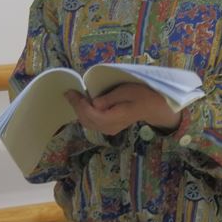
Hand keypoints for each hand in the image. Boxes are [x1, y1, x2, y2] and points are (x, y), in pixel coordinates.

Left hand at [65, 83, 181, 135]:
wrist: (152, 106)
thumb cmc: (140, 95)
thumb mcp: (125, 92)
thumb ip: (109, 99)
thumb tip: (93, 103)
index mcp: (113, 119)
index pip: (90, 114)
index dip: (78, 103)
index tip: (70, 91)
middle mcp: (108, 128)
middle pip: (86, 120)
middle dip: (76, 106)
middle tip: (69, 92)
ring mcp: (108, 129)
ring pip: (87, 123)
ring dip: (79, 110)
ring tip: (74, 96)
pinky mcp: (108, 127)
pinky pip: (92, 122)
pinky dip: (84, 113)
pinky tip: (82, 104)